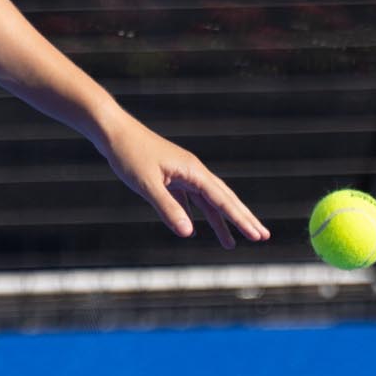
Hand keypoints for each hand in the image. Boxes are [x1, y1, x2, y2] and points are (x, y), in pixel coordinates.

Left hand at [95, 111, 269, 248]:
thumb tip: (189, 234)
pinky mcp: (170, 176)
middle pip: (224, 199)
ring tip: (231, 244)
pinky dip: (198, 214)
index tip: (258, 235)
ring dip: (220, 222)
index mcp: (193, 172)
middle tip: (262, 237)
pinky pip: (190, 200)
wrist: (113, 131)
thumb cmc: (129, 155)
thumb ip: (168, 209)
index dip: (241, 220)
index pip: (223, 200)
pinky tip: (196, 228)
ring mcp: (182, 174)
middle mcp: (193, 172)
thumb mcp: (146, 185)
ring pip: (208, 202)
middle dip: (243, 220)